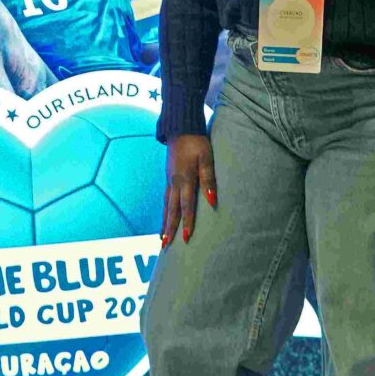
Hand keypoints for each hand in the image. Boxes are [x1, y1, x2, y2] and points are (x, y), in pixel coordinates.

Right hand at [161, 134, 216, 248]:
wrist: (180, 128)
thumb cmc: (196, 142)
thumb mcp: (206, 158)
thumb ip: (209, 179)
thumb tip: (212, 201)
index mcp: (184, 179)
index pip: (186, 206)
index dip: (187, 222)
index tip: (187, 238)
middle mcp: (174, 183)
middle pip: (171, 210)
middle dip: (169, 229)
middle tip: (165, 246)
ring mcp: (169, 180)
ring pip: (165, 206)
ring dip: (164, 222)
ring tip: (162, 237)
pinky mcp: (168, 178)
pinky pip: (165, 199)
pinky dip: (164, 211)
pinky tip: (165, 217)